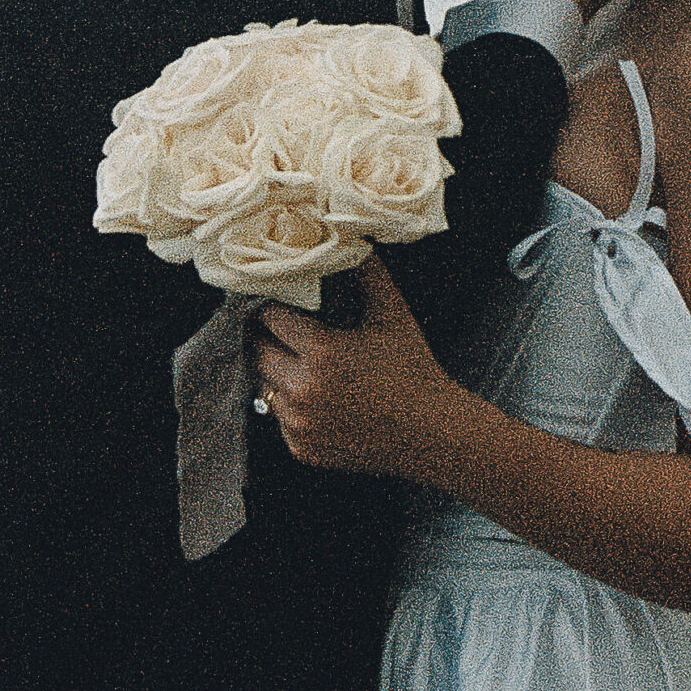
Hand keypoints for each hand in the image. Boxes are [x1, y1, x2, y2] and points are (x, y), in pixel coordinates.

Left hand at [252, 256, 458, 476]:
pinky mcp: (302, 449)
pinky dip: (289, 404)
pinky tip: (312, 393)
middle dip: (265, 337)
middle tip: (278, 327)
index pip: (270, 318)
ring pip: (264, 387)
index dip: (270, 306)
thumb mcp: (392, 315)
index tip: (274, 300)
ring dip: (274, 371)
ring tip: (295, 359)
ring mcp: (299, 424)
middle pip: (258, 352)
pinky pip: (279, 419)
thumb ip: (368, 274)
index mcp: (320, 353)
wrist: (432, 434)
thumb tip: (353, 242)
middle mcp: (302, 390)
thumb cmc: (414, 371)